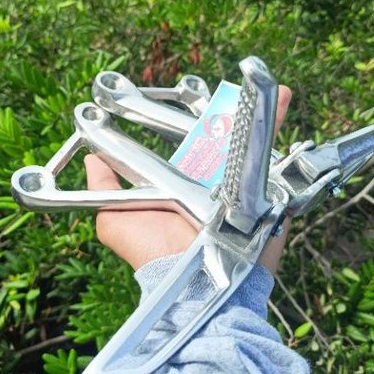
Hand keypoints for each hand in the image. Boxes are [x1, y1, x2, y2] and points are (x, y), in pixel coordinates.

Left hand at [84, 85, 291, 273]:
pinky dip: (280, 136)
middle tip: (237, 90)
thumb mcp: (115, 221)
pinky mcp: (264, 199)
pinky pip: (276, 165)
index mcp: (183, 182)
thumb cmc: (152, 253)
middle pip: (226, 140)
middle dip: (234, 114)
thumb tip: (90, 158)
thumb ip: (103, 189)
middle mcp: (212, 184)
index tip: (197, 92)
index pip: (190, 143)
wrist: (193, 284)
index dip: (195, 119)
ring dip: (261, 116)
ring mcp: (240, 190)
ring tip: (271, 89)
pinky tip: (284, 101)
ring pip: (252, 146)